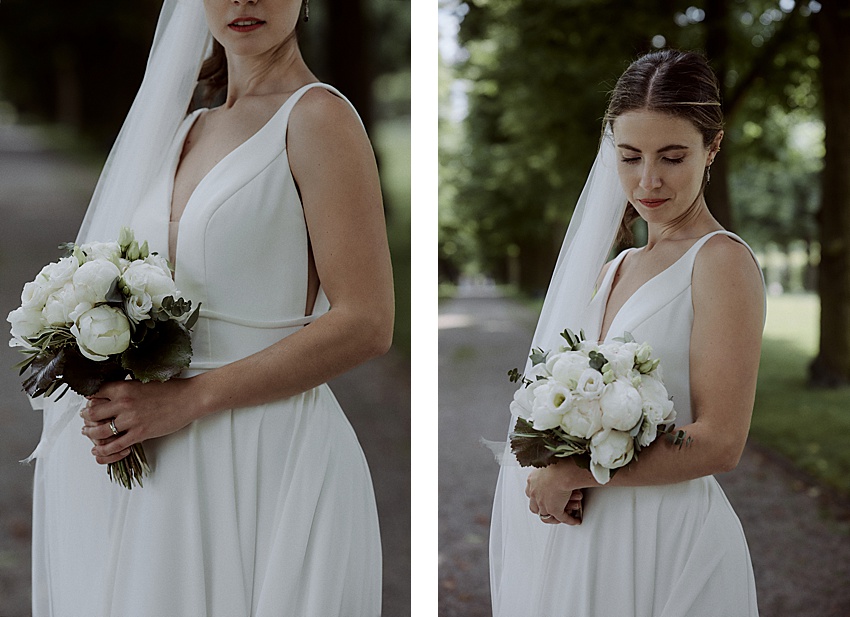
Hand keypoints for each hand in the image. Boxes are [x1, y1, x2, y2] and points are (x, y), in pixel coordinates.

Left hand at [80, 378, 198, 464]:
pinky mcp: (139, 433)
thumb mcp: (144, 382)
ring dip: (91, 435)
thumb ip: (127, 388)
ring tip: (89, 435)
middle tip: (85, 420)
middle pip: (92, 413)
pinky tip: (100, 451)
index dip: (89, 399)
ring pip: (100, 431)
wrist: (189, 398)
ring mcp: (131, 420)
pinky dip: (105, 450)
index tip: (88, 402)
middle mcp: (124, 403)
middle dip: (85, 418)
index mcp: (124, 388)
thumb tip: (114, 394)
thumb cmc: (171, 390)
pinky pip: (114, 445)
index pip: (95, 393)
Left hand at [526, 462, 588, 524]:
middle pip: (535, 507)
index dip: (538, 497)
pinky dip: (569, 520)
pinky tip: (575, 520)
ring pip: (546, 515)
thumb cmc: (557, 462)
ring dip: (555, 517)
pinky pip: (562, 518)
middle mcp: (535, 493)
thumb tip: (554, 466)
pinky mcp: (554, 509)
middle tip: (553, 509)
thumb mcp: (548, 463)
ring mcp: (543, 502)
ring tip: (565, 515)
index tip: (546, 497)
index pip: (531, 493)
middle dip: (544, 509)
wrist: (561, 469)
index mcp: (532, 480)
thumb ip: (549, 469)